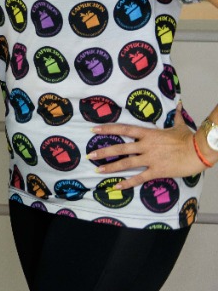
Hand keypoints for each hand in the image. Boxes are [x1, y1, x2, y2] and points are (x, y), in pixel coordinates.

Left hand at [91, 123, 207, 188]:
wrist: (199, 151)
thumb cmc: (189, 138)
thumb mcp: (179, 125)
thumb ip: (176, 116)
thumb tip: (179, 104)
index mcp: (148, 134)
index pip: (123, 129)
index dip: (107, 129)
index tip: (93, 129)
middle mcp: (145, 146)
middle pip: (120, 148)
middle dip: (104, 151)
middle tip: (90, 155)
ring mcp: (150, 159)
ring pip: (126, 164)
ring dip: (110, 167)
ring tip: (97, 170)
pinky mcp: (157, 171)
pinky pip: (139, 178)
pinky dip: (127, 182)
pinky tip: (117, 185)